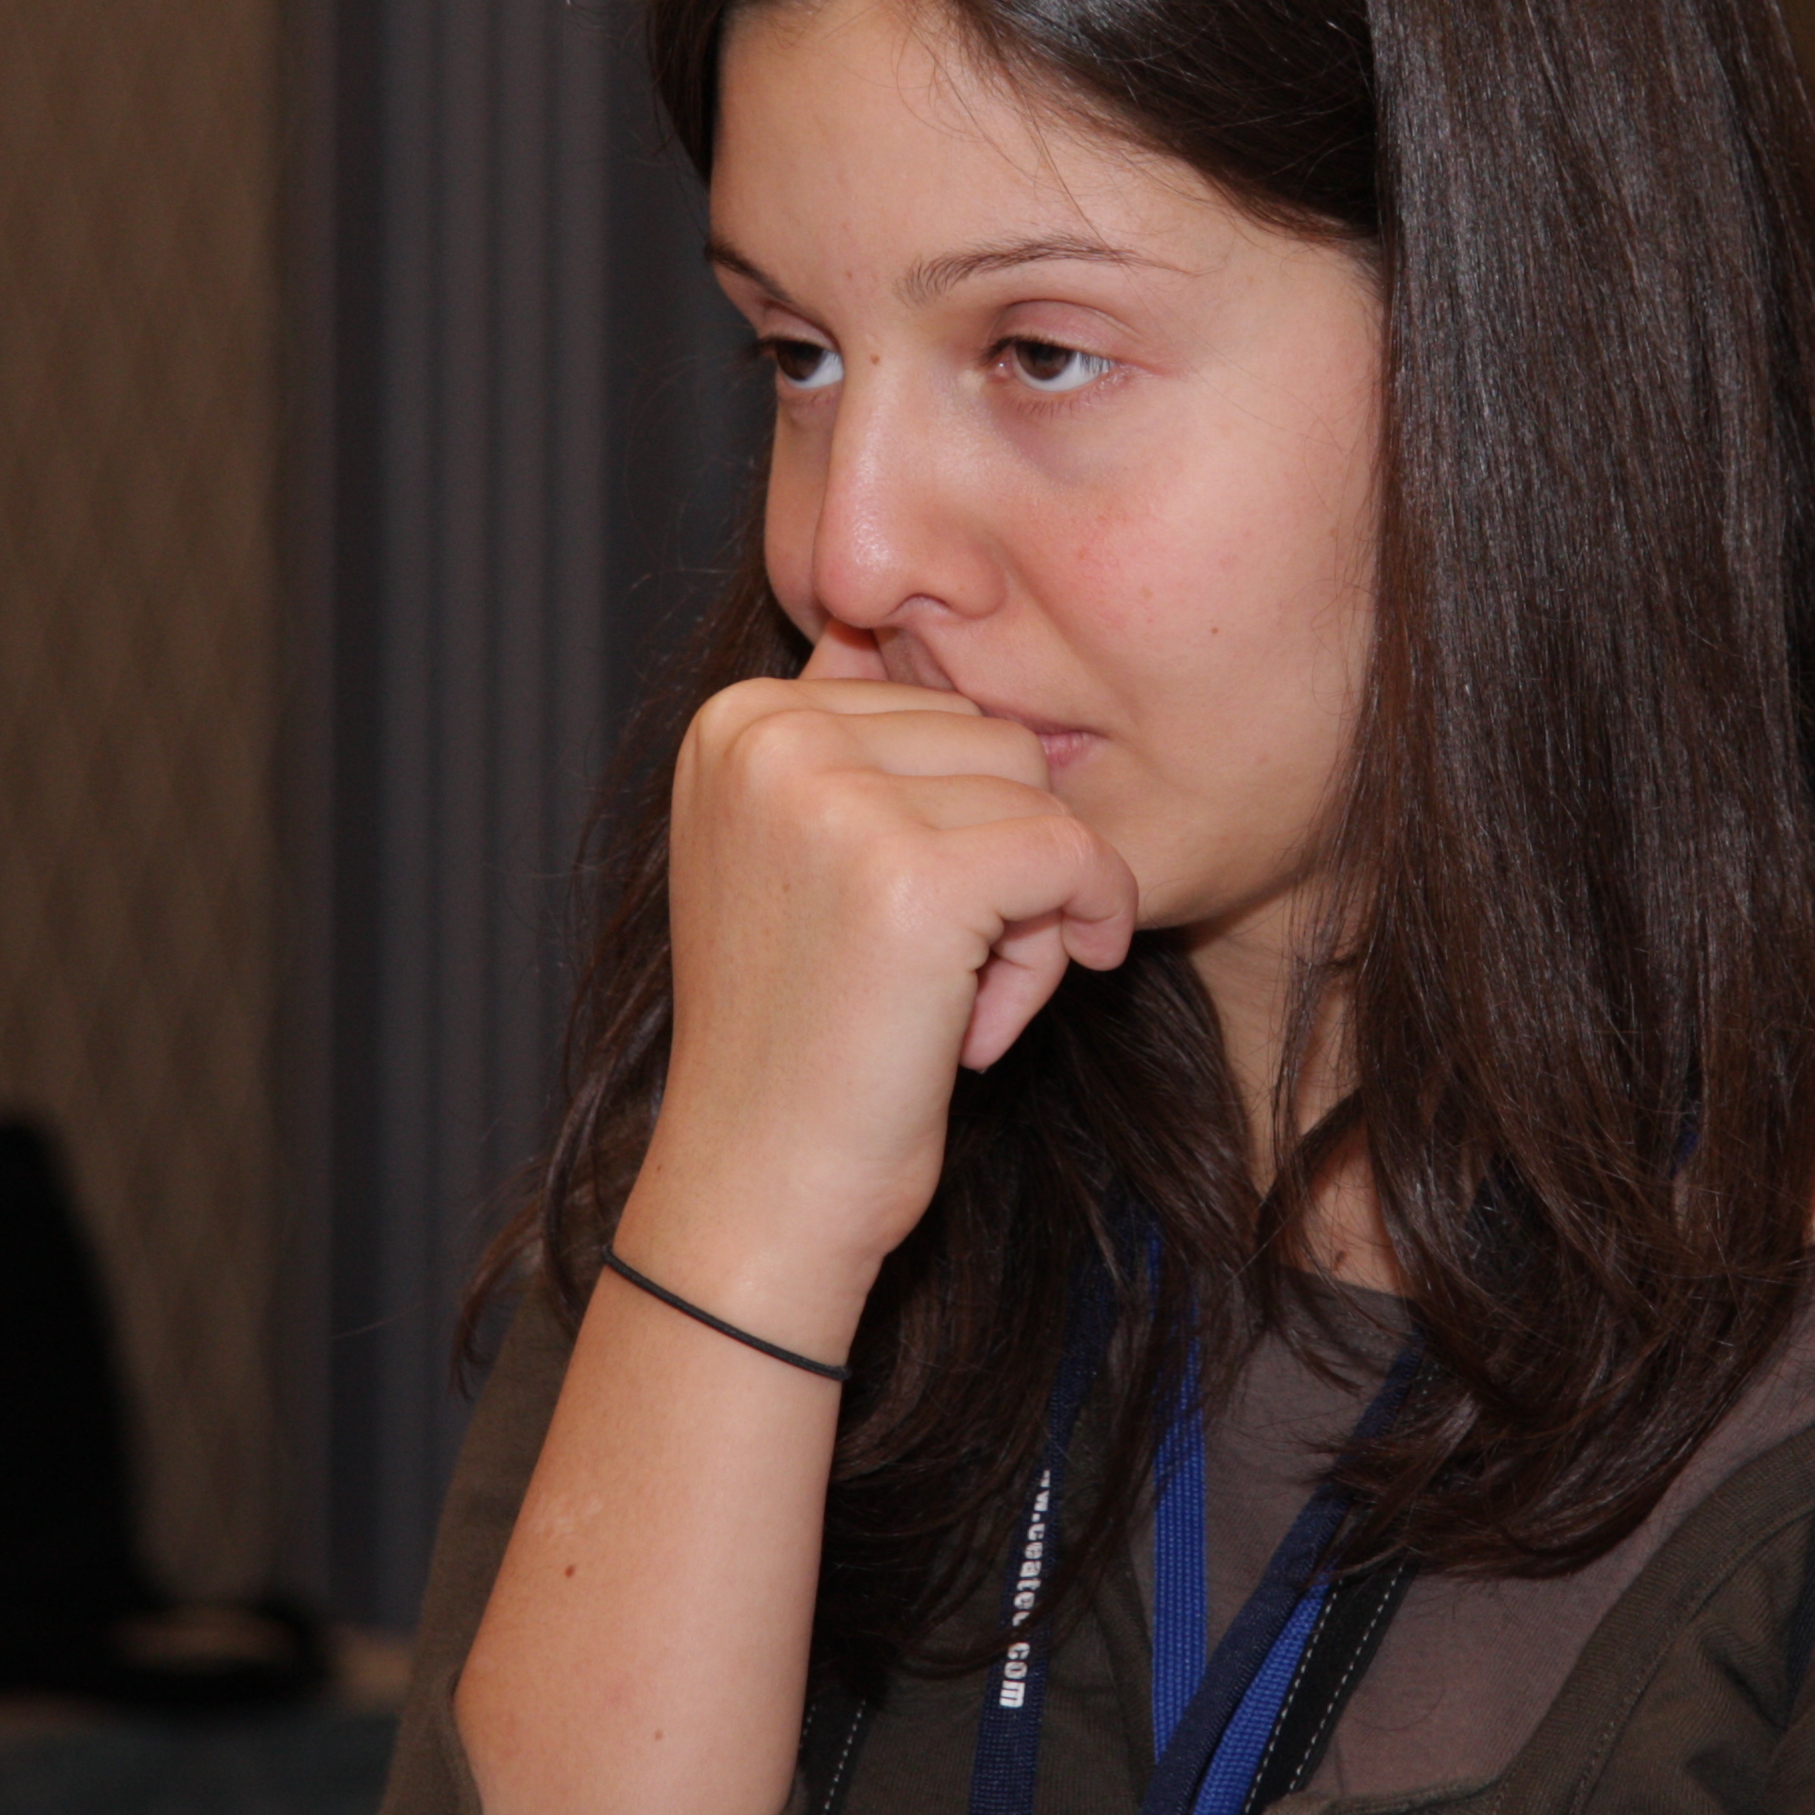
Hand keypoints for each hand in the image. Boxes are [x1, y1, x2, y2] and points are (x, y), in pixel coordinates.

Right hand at [628, 637, 1139, 1347]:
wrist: (758, 1191)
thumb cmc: (801, 1040)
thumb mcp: (793, 857)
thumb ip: (858, 750)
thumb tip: (922, 622)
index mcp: (737, 720)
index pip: (932, 698)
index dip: (952, 818)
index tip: (900, 924)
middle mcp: (769, 737)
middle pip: (995, 734)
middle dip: (1001, 856)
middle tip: (932, 975)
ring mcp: (833, 800)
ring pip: (1041, 792)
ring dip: (1034, 905)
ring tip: (948, 998)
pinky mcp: (911, 876)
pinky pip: (1074, 854)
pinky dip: (1077, 930)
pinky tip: (995, 1020)